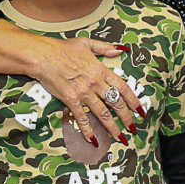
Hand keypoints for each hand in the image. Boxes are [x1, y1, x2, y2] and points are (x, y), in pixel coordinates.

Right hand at [27, 33, 141, 144]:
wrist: (43, 55)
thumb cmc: (62, 48)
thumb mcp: (86, 43)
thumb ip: (104, 47)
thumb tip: (119, 50)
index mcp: (101, 70)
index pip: (123, 87)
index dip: (134, 100)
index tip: (140, 110)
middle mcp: (96, 83)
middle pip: (116, 104)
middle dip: (127, 118)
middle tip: (134, 129)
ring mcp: (84, 93)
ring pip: (103, 114)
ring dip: (113, 128)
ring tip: (120, 138)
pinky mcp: (71, 100)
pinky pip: (82, 118)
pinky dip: (88, 130)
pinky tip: (93, 140)